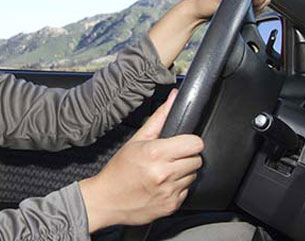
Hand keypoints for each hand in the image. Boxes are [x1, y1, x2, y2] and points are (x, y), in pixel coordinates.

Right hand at [79, 89, 203, 231]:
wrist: (107, 200)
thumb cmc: (119, 170)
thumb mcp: (136, 140)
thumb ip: (159, 118)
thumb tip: (174, 98)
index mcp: (155, 153)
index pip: (195, 143)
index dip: (189, 141)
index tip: (182, 143)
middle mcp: (164, 173)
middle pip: (197, 159)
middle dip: (186, 156)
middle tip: (170, 157)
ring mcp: (169, 191)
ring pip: (193, 175)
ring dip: (182, 172)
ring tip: (164, 171)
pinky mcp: (172, 205)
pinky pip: (186, 191)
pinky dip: (177, 187)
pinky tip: (162, 185)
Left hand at [187, 0, 273, 23]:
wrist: (197, 12)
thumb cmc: (204, 3)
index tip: (246, 2)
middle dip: (257, 3)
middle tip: (239, 6)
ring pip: (262, 1)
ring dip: (254, 8)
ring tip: (236, 8)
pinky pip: (256, 5)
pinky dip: (251, 10)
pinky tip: (238, 11)